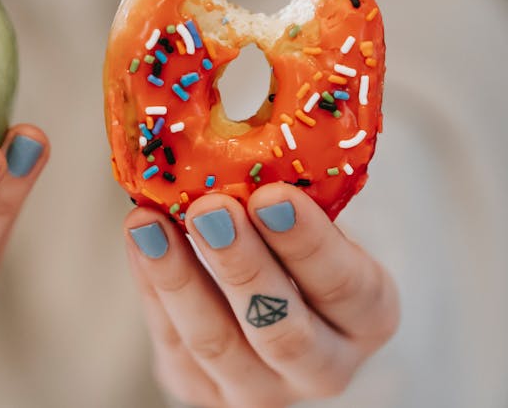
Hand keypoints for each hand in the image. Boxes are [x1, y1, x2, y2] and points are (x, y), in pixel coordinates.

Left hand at [124, 184, 399, 406]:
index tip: (272, 195)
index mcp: (368, 316)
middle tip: (210, 208)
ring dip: (179, 278)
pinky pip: (172, 343)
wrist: (269, 310)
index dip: (309, 244)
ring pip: (216, 344)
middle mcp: (323, 367)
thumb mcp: (314, 222)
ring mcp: (261, 390)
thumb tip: (240, 126)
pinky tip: (139, 238)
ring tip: (149, 222)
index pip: (347, 287)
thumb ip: (292, 195)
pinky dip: (152, 286)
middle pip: (282, 331)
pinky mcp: (203, 392)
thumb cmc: (295, 247)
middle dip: (242, 266)